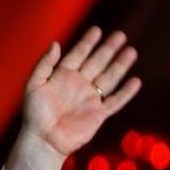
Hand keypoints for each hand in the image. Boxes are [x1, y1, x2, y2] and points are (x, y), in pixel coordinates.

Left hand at [5, 27, 140, 169]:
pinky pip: (115, 101)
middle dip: (109, 49)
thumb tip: (56, 43)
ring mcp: (89, 99)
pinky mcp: (98, 114)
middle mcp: (79, 85)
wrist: (43, 139)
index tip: (97, 30)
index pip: (78, 54)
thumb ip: (44, 64)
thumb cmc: (34, 114)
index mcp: (63, 76)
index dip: (88, 42)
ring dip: (120, 65)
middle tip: (120, 35)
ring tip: (131, 51)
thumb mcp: (33, 85)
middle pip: (97, 62)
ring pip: (109, 78)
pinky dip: (126, 92)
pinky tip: (135, 81)